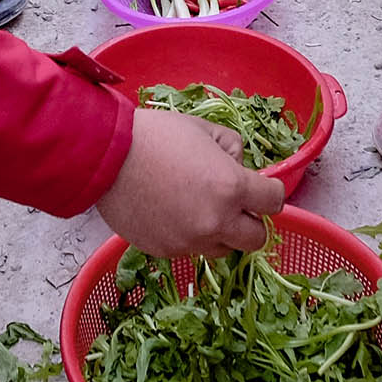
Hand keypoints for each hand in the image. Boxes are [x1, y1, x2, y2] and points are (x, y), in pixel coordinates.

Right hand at [96, 106, 282, 256]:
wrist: (106, 155)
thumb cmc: (156, 135)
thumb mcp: (205, 130)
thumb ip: (233, 149)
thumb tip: (238, 165)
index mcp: (231, 188)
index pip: (275, 202)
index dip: (269, 193)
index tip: (260, 188)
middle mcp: (215, 222)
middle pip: (256, 239)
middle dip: (251, 221)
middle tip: (234, 205)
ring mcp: (189, 241)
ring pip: (223, 250)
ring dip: (221, 233)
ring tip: (199, 209)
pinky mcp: (165, 251)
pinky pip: (189, 250)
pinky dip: (188, 236)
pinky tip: (171, 212)